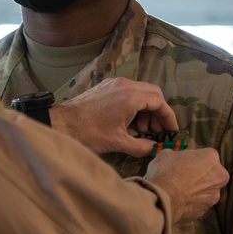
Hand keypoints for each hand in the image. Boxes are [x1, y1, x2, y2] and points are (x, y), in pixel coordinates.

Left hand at [48, 77, 178, 156]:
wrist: (61, 123)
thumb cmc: (88, 133)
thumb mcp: (118, 142)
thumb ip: (142, 146)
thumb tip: (155, 149)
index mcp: (130, 96)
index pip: (159, 101)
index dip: (168, 117)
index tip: (172, 130)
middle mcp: (124, 84)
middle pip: (152, 94)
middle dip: (158, 113)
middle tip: (156, 131)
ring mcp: (114, 83)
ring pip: (141, 92)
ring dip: (145, 110)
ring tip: (140, 130)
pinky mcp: (106, 87)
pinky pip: (128, 92)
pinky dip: (134, 105)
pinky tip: (128, 123)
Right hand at [143, 148, 228, 222]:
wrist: (163, 200)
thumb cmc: (165, 172)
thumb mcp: (166, 154)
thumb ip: (177, 156)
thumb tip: (175, 160)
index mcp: (211, 157)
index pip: (206, 155)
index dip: (193, 159)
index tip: (183, 163)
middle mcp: (219, 176)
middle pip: (211, 173)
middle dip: (199, 174)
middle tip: (182, 176)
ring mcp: (214, 195)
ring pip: (207, 190)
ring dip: (197, 189)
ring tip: (179, 191)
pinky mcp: (206, 210)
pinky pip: (199, 203)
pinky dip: (191, 202)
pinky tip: (179, 201)